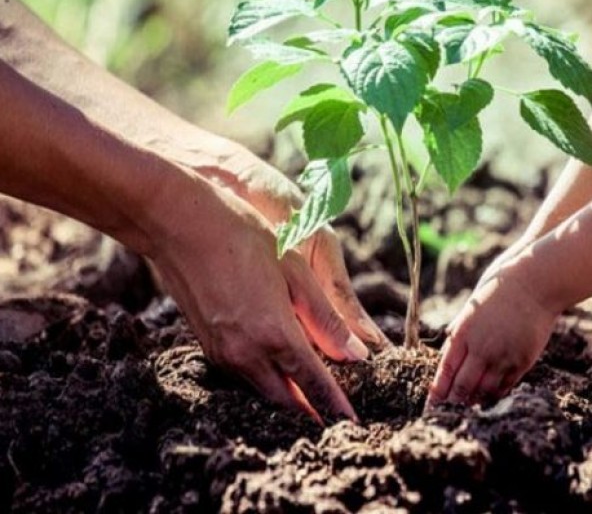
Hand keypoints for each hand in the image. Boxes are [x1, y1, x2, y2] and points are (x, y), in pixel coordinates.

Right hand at [146, 137, 386, 420]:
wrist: (180, 224)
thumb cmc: (245, 238)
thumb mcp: (296, 272)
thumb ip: (325, 319)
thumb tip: (355, 355)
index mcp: (274, 334)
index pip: (314, 384)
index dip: (336, 405)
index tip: (353, 422)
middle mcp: (246, 353)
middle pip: (287, 399)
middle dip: (312, 409)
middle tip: (335, 412)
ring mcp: (222, 353)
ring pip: (263, 390)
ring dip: (289, 397)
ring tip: (314, 395)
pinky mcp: (208, 347)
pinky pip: (244, 375)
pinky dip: (266, 380)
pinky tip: (280, 368)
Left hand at [426, 255, 558, 407]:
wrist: (534, 284)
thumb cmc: (499, 290)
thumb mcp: (471, 308)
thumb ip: (460, 332)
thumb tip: (447, 352)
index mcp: (463, 333)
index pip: (446, 371)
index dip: (438, 392)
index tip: (431, 406)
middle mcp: (481, 348)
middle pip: (463, 386)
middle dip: (453, 403)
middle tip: (446, 415)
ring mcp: (503, 356)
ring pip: (484, 390)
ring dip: (473, 401)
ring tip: (466, 411)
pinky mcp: (522, 360)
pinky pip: (505, 385)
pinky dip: (494, 394)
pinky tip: (488, 398)